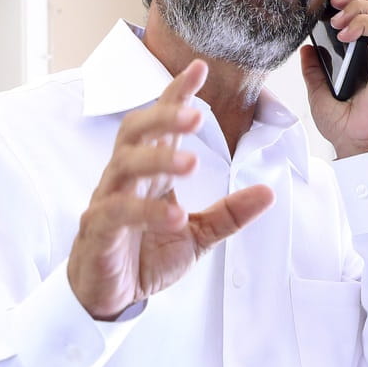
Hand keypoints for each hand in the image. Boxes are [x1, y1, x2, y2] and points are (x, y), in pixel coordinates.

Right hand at [67, 59, 277, 320]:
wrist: (109, 297)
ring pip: (124, 164)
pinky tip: (173, 216)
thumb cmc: (143, 257)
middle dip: (164, 117)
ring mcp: (108, 201)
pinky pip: (117, 212)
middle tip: (196, 115)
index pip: (160, 124)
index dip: (177, 94)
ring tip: (190, 164)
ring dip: (157, 159)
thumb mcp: (197, 236)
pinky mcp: (98, 230)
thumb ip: (229, 214)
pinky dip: (146, 211)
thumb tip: (268, 192)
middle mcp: (126, 179)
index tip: (199, 68)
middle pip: (135, 131)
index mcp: (149, 174)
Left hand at [299, 0, 367, 159]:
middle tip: (332, 1)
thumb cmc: (344, 124)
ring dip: (357, 8)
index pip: (365, 12)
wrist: (358, 146)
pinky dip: (364, 25)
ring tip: (336, 20)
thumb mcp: (318, 91)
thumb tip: (306, 47)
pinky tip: (345, 34)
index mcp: (366, 53)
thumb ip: (313, 68)